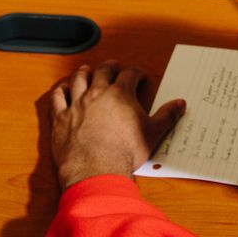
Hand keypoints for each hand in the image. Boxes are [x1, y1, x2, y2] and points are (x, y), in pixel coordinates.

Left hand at [49, 61, 185, 190]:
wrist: (96, 170)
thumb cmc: (125, 152)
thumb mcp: (152, 133)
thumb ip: (166, 116)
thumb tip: (180, 104)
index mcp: (120, 94)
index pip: (129, 74)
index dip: (136, 73)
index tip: (139, 76)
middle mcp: (97, 93)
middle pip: (103, 71)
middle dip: (110, 67)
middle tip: (114, 66)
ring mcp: (77, 104)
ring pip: (79, 80)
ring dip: (84, 72)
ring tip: (87, 70)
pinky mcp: (61, 118)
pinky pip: (58, 98)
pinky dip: (61, 91)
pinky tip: (63, 89)